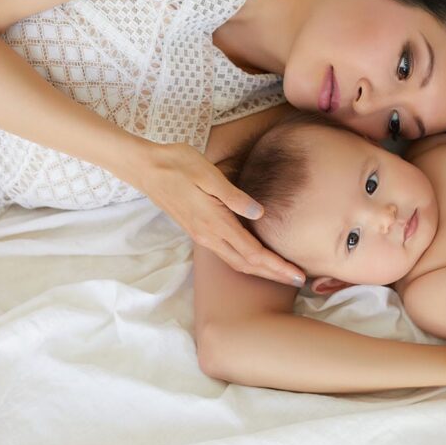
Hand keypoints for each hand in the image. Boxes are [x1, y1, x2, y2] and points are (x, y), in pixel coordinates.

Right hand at [136, 142, 304, 285]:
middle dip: (274, 274)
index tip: (298, 274)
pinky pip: (226, 254)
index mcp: (215, 222)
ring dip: (260, 271)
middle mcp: (208, 235)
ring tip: (282, 274)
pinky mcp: (197, 231)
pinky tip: (255, 259)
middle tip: (300, 280)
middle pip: (247, 264)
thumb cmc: (177, 164)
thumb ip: (234, 196)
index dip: (277, 265)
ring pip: (236, 262)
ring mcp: (202, 235)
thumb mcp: (208, 174)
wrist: (146, 168)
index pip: (253, 252)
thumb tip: (259, 213)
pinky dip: (246, 262)